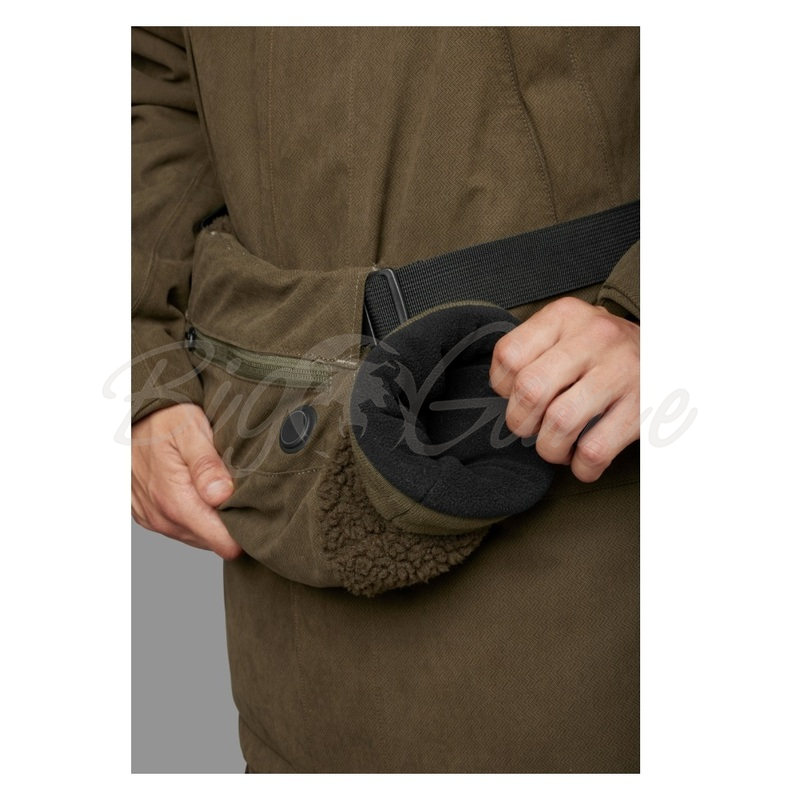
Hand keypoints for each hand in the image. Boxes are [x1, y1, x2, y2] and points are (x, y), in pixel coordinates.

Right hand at [131, 403, 242, 558]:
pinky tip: (204, 497)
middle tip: (247, 500)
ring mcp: (152, 518)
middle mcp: (160, 516)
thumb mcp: (191, 431)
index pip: (218, 540)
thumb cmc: (166, 419)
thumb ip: (206, 465)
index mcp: (174, 500)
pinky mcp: (147, 515)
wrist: (134, 414)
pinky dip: (195, 518)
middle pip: (209, 541)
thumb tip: (222, 496)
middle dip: (230, 527)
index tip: (259, 519)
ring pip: (195, 537)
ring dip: (212, 523)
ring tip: (226, 496)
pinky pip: (178, 529)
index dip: (242, 534)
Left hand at [489, 297, 639, 481]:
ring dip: (550, 448)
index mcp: (565, 316)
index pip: (509, 355)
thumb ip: (532, 351)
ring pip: (561, 422)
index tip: (516, 397)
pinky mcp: (644, 405)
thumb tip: (502, 393)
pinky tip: (583, 460)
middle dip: (521, 423)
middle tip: (532, 429)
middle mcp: (594, 337)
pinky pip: (596, 449)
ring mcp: (621, 370)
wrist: (666, 352)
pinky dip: (582, 466)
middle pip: (530, 390)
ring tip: (558, 447)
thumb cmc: (603, 350)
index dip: (503, 387)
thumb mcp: (567, 331)